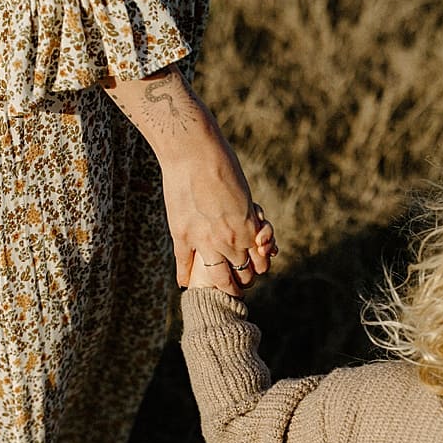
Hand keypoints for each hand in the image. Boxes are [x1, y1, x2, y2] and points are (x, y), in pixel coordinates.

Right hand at [103, 66, 275, 292]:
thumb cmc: (222, 162)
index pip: (259, 264)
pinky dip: (185, 277)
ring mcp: (204, 241)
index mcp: (248, 228)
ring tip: (217, 292)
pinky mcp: (182, 236)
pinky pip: (184, 265)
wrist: (192, 150)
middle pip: (240, 275)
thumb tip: (250, 228)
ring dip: (220, 287)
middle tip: (238, 286)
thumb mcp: (244, 193)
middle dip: (242, 283)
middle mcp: (229, 240)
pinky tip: (185, 284)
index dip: (258, 270)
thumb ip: (246, 216)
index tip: (253, 271)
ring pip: (216, 278)